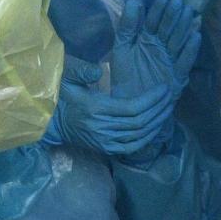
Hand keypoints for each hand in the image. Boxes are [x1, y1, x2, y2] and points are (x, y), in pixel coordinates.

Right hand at [47, 69, 176, 155]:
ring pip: (139, 136)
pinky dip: (147, 138)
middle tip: (172, 97)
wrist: (48, 122)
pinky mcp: (105, 149)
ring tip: (168, 109)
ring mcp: (104, 141)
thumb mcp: (66, 78)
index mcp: (95, 109)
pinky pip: (131, 148)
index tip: (165, 88)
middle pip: (139, 122)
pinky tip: (156, 127)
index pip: (132, 107)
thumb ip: (81, 71)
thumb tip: (97, 70)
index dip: (151, 99)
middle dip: (159, 110)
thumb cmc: (59, 96)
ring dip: (157, 123)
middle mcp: (102, 128)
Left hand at [109, 0, 200, 96]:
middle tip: (177, 1)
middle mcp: (161, 48)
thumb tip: (134, 1)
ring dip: (183, 27)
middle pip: (168, 29)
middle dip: (172, 15)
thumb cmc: (125, 77)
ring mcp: (170, 61)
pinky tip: (196, 35)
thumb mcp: (122, 49)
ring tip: (188, 12)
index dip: (158, 10)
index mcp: (147, 40)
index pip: (153, 22)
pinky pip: (185, 61)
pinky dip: (191, 49)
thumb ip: (127, 27)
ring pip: (178, 41)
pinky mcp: (178, 76)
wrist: (129, 108)